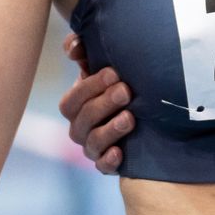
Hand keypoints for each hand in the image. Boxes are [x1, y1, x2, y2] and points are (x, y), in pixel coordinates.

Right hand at [59, 31, 133, 173]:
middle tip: (126, 91)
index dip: (90, 86)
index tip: (114, 73)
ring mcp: (92, 147)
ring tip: (130, 117)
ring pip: (93, 143)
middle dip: (104, 104)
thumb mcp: (101, 67)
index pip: (73, 98)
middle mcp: (80, 127)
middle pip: (83, 119)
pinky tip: (121, 152)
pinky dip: (109, 161)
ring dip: (110, 129)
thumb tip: (74, 47)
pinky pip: (103, 167)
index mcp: (75, 104)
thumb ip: (84, 51)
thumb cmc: (116, 85)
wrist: (142, 118)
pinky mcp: (107, 164)